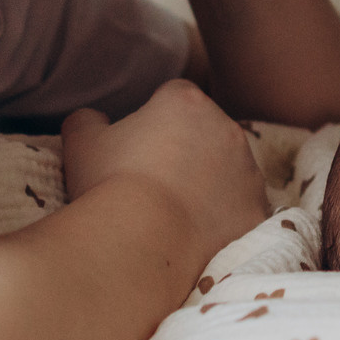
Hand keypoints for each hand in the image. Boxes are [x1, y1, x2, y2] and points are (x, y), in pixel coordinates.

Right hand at [62, 80, 267, 258]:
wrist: (143, 242)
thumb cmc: (110, 185)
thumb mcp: (82, 143)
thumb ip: (87, 120)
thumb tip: (94, 119)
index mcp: (186, 102)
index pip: (172, 98)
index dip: (154, 120)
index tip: (138, 149)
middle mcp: (227, 128)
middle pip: (207, 133)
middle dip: (187, 152)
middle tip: (155, 184)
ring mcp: (248, 170)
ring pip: (229, 172)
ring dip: (210, 186)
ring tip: (174, 215)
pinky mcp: (257, 211)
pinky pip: (243, 212)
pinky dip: (225, 221)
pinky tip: (198, 237)